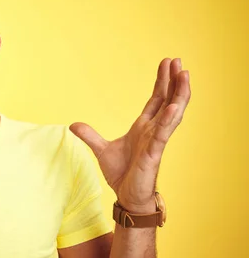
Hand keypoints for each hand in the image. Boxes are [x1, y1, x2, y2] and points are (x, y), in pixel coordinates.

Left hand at [69, 58, 190, 212]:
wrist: (126, 196)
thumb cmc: (121, 174)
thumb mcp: (101, 149)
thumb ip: (89, 135)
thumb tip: (73, 124)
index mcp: (144, 127)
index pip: (156, 99)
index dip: (162, 82)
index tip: (167, 64)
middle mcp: (153, 131)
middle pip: (168, 100)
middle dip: (174, 81)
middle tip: (178, 61)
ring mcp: (156, 141)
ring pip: (172, 113)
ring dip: (179, 94)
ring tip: (185, 74)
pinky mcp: (154, 153)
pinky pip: (163, 133)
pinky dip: (168, 119)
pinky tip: (174, 106)